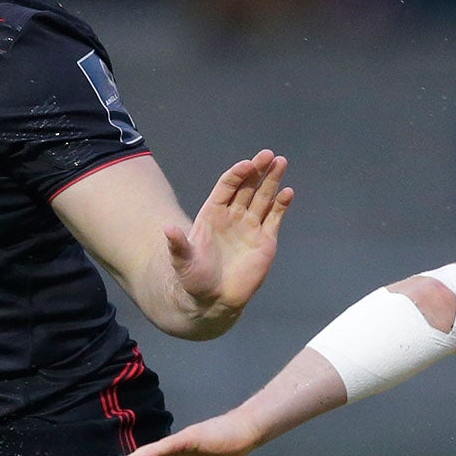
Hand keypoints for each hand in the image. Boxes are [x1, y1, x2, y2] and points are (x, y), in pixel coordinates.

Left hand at [166, 150, 291, 318]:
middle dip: (258, 170)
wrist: (214, 300)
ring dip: (272, 181)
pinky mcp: (265, 240)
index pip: (227, 187)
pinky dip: (281, 205)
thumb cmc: (195, 280)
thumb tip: (167, 228)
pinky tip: (287, 193)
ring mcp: (250, 227)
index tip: (247, 166)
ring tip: (281, 162)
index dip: (237, 175)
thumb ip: (178, 245)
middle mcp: (233, 216)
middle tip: (268, 155)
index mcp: (213, 214)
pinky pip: (274, 218)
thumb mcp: (182, 261)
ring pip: (263, 198)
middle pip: (247, 187)